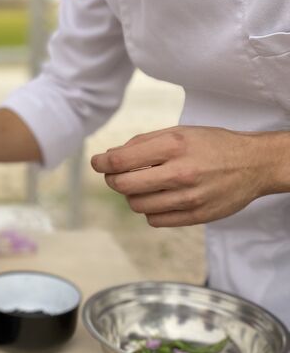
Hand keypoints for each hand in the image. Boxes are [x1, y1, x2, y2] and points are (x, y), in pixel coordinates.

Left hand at [90, 126, 268, 226]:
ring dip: (132, 196)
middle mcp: (180, 172)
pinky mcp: (196, 216)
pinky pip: (155, 220)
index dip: (102, 163)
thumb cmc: (212, 145)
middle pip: (124, 186)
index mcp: (174, 146)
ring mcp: (189, 197)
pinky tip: (160, 198)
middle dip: (113, 180)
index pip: (121, 161)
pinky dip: (150, 210)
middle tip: (115, 175)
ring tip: (143, 186)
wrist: (254, 164)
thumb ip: (143, 143)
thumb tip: (110, 156)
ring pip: (137, 205)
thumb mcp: (179, 132)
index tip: (98, 162)